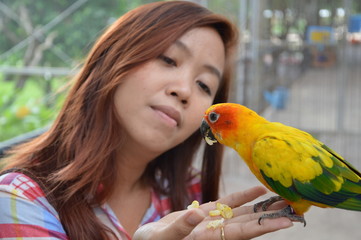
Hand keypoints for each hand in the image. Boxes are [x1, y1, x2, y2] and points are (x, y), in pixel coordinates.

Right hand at [133, 186, 292, 239]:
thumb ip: (181, 227)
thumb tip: (197, 213)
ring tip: (282, 198)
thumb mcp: (164, 237)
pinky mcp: (207, 213)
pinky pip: (228, 203)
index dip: (264, 227)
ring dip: (262, 207)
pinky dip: (243, 197)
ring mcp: (214, 221)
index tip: (285, 221)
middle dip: (271, 217)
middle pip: (250, 224)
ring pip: (243, 213)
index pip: (243, 233)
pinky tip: (257, 189)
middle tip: (296, 208)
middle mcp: (217, 231)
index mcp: (209, 239)